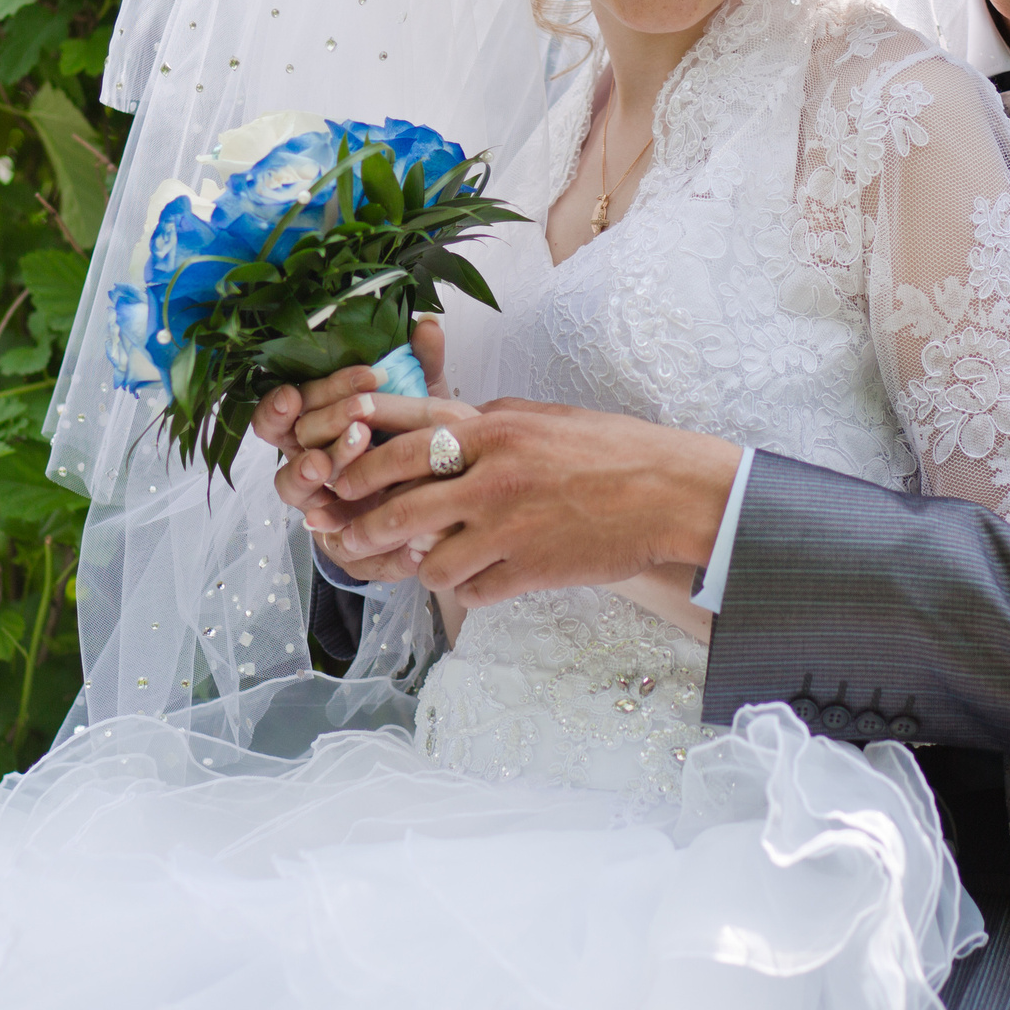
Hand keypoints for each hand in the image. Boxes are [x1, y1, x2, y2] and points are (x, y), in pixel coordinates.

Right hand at [254, 317, 462, 582]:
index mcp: (315, 421)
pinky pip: (335, 539)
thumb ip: (423, 366)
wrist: (433, 500)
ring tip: (325, 466)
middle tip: (356, 421)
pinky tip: (354, 527)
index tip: (300, 391)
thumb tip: (427, 322)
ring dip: (306, 473)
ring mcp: (318, 500)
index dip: (285, 401)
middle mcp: (307, 458)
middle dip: (321, 427)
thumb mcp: (421, 401)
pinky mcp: (340, 539)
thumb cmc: (414, 442)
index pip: (285, 406)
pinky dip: (341, 530)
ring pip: (292, 487)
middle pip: (291, 441)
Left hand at [323, 400, 740, 606]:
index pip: (402, 446)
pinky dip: (469, 590)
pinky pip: (473, 593)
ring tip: (432, 562)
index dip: (360, 467)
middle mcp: (492, 479)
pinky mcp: (530, 571)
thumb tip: (444, 424)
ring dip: (425, 566)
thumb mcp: (542, 416)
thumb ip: (489, 421)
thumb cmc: (611, 449)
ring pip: (432, 564)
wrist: (670, 493)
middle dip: (365, 529)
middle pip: (401, 512)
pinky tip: (480, 579)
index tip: (339, 480)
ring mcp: (509, 530)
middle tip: (349, 538)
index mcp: (493, 431)